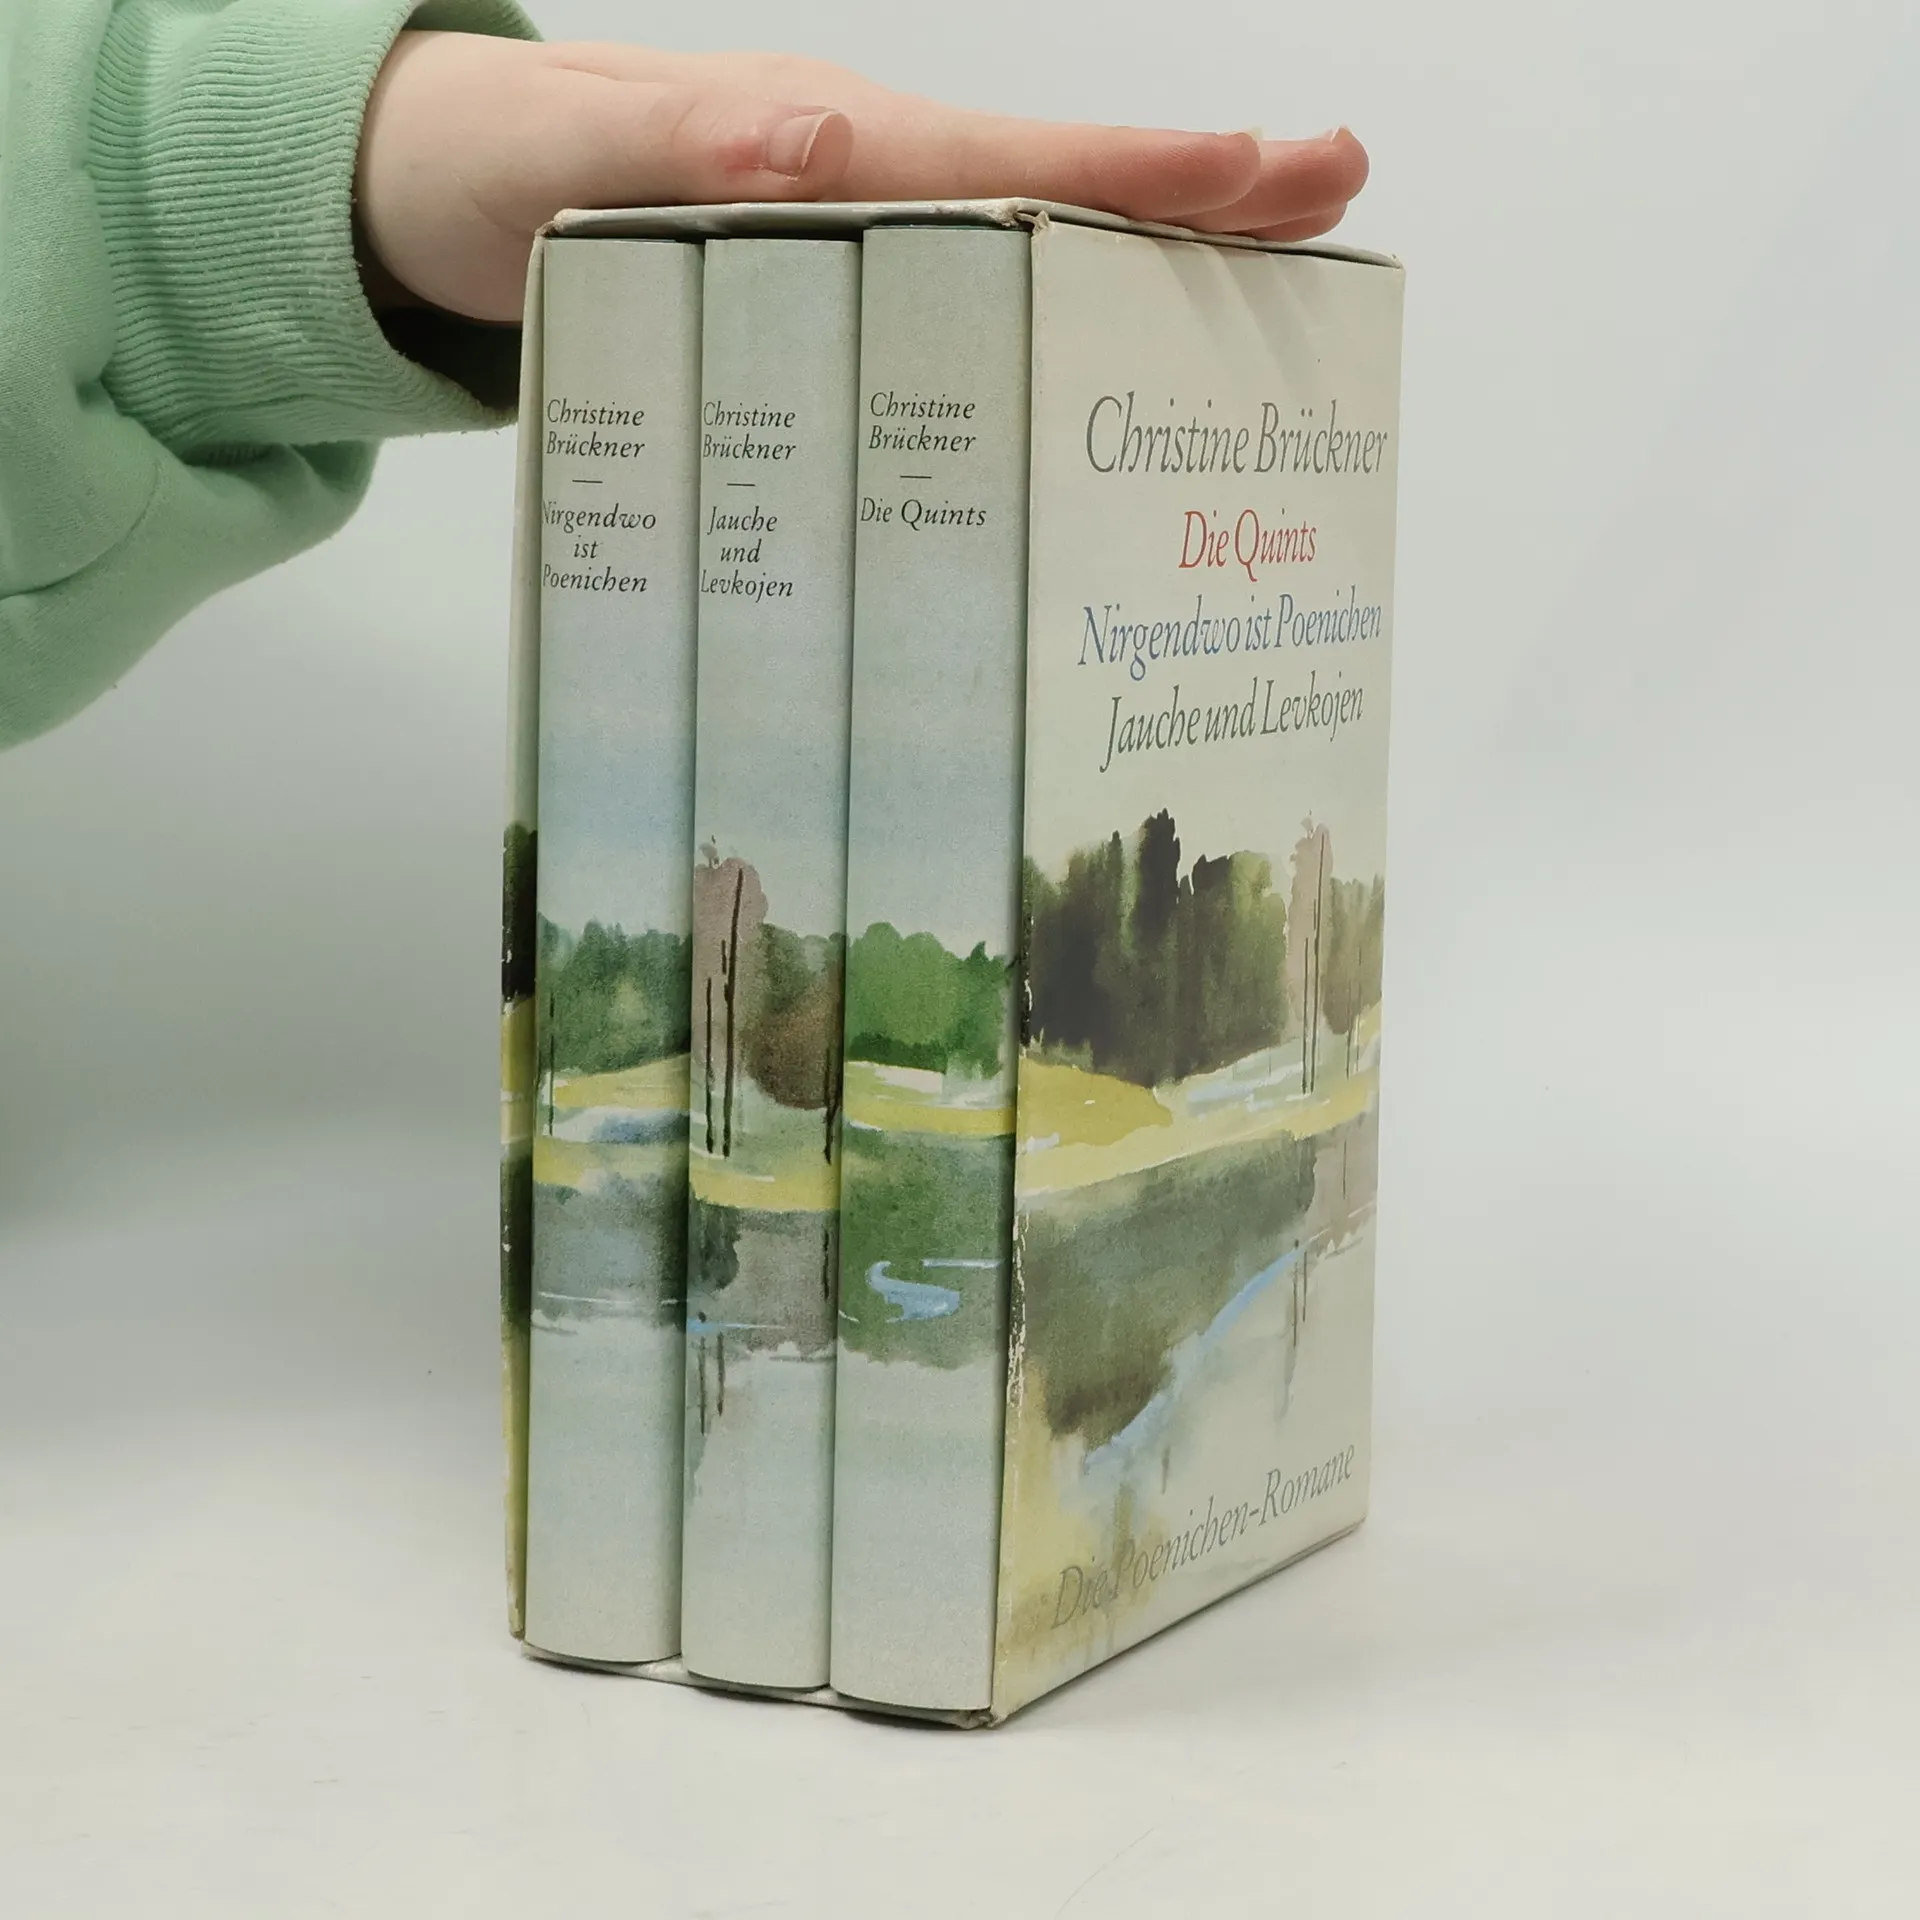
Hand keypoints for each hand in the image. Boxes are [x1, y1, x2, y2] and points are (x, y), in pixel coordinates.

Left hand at [355, 36, 1369, 321]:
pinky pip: (955, 329)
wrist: (423, 209)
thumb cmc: (488, 173)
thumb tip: (826, 132)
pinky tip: (1099, 395)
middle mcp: (864, 190)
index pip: (1014, 158)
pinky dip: (1046, 344)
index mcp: (829, 148)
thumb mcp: (556, 157)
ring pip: (1025, 258)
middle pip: (1057, 195)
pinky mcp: (828, 314)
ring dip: (1147, 274)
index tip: (1276, 171)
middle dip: (1198, 201)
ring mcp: (855, 253)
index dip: (1144, 170)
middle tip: (1340, 205)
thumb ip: (677, 143)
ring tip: (1274, 302)